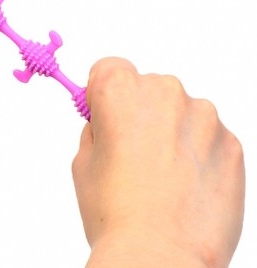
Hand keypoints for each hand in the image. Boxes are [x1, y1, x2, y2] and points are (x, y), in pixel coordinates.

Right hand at [72, 58, 244, 267]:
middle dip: (141, 114)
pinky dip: (200, 155)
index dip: (104, 93)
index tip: (105, 118)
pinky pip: (210, 138)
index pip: (110, 68)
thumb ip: (97, 128)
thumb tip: (109, 121)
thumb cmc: (115, 212)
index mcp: (120, 89)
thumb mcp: (83, 162)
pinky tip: (188, 187)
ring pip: (183, 113)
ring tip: (165, 178)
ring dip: (174, 133)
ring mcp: (204, 117)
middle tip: (134, 156)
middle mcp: (165, 91)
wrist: (161, 256)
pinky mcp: (233, 144)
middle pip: (149, 89)